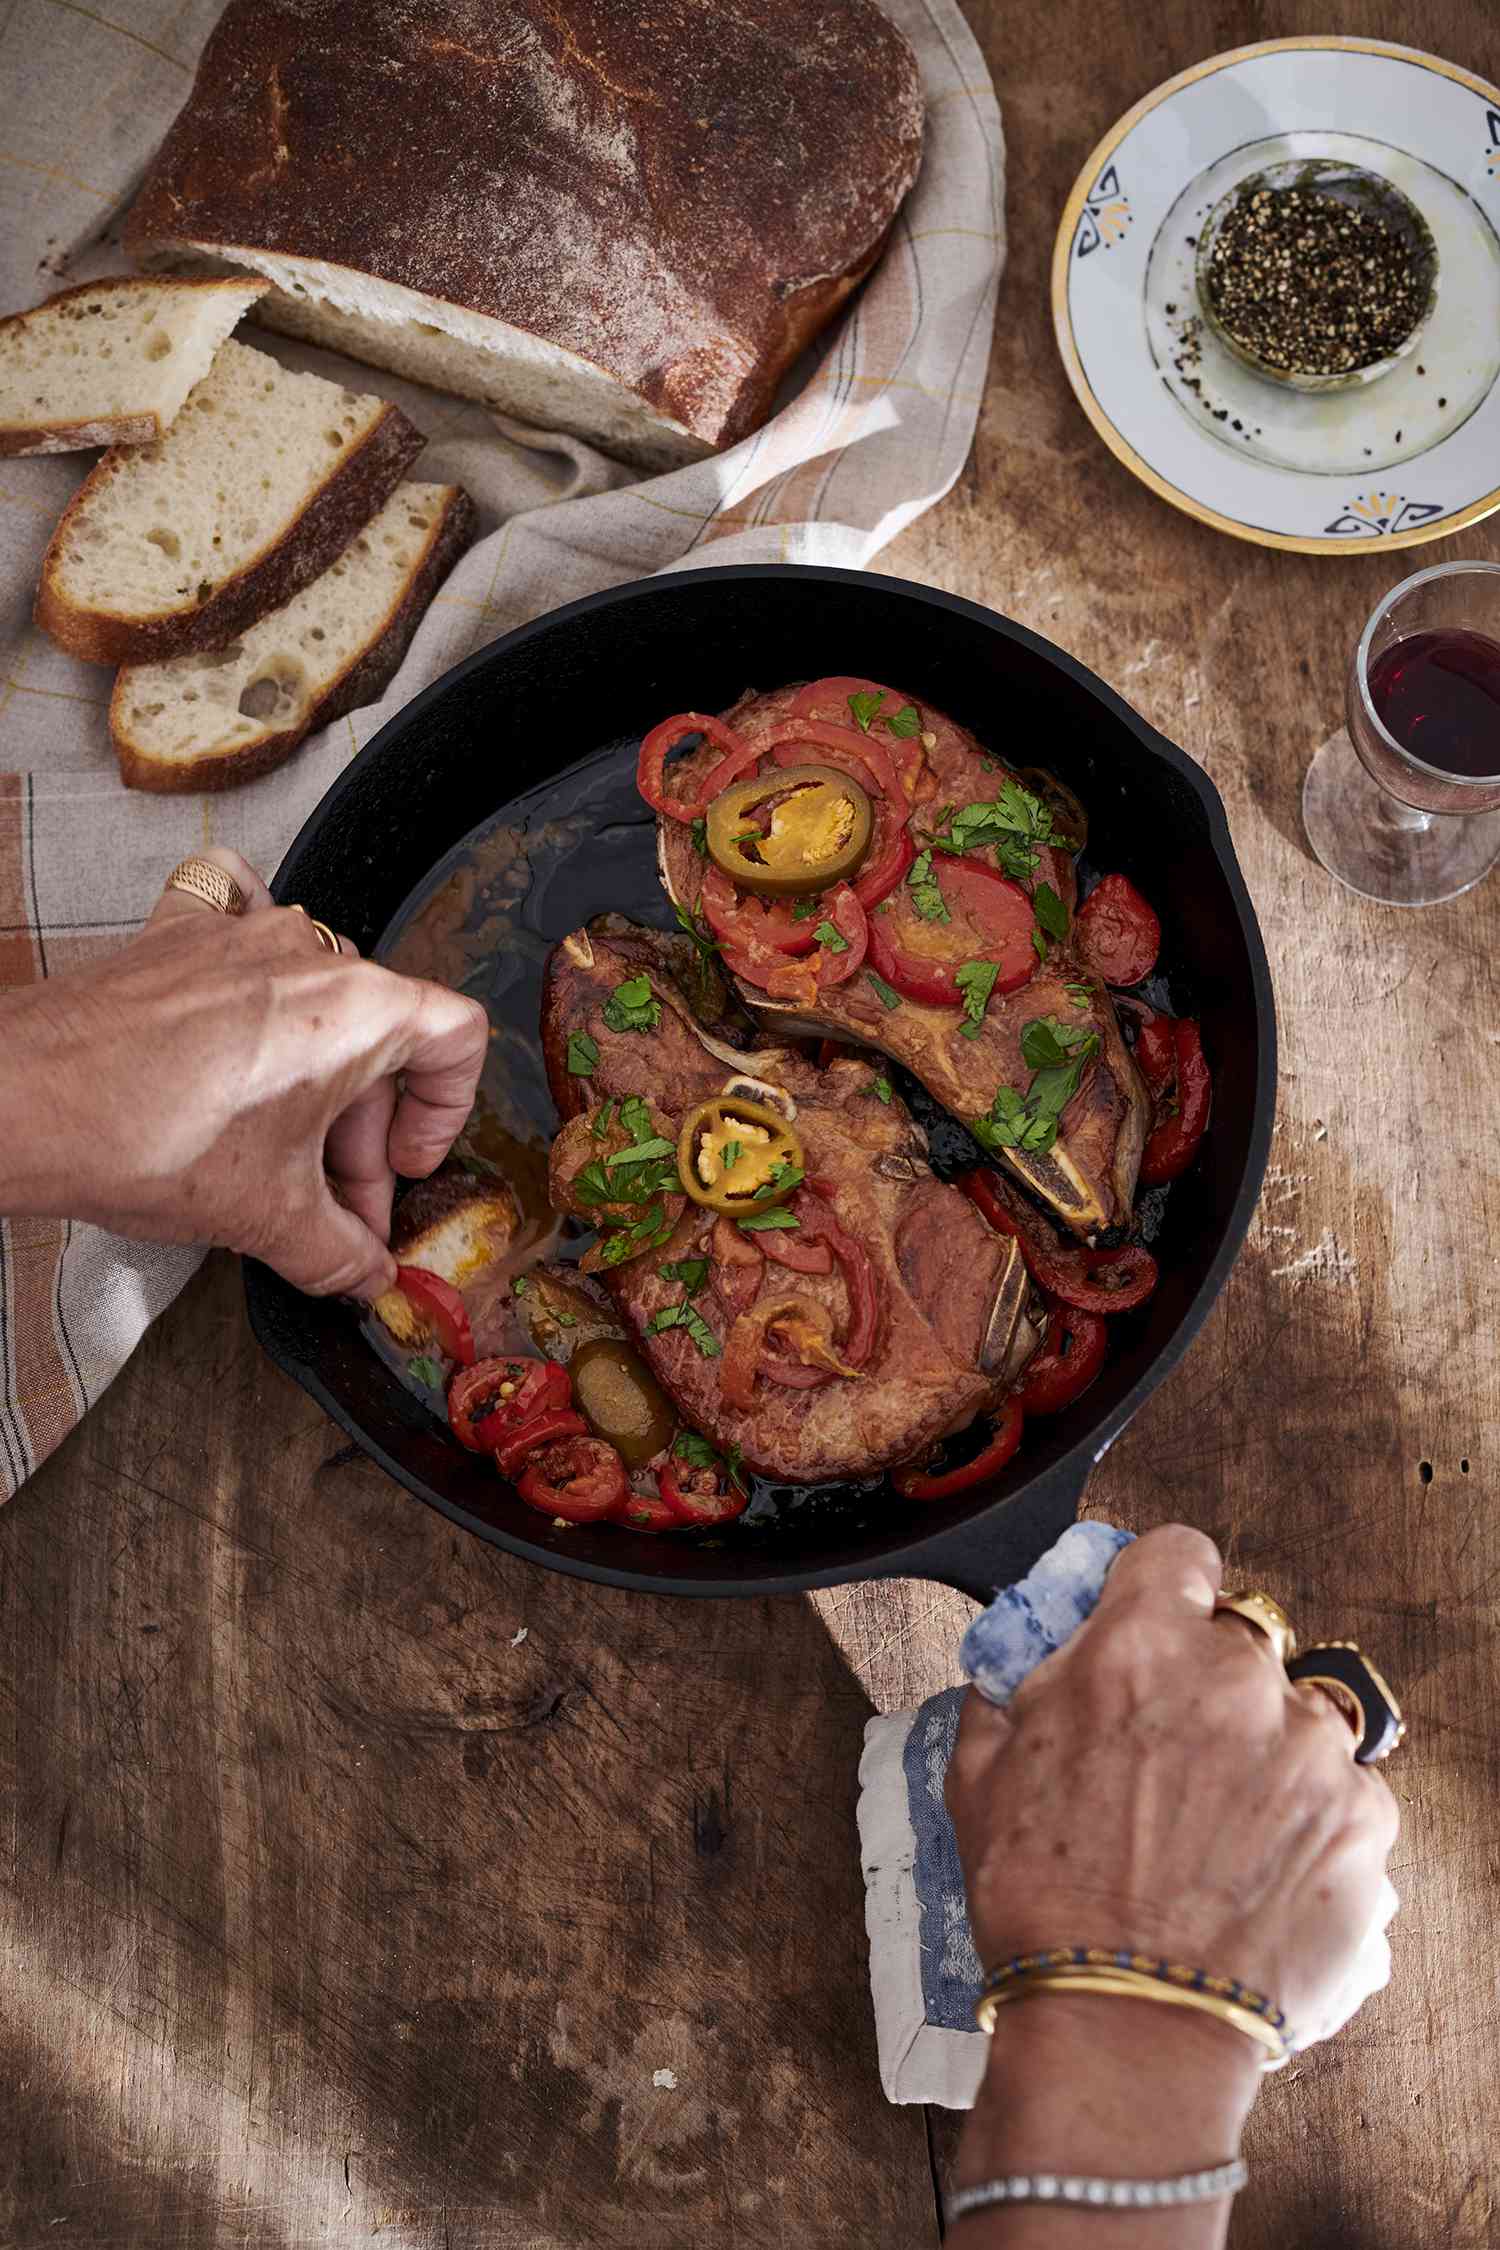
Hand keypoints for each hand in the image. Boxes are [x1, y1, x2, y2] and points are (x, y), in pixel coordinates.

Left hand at [0, 848, 488, 1299]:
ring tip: (278, 1144)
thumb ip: (339, 1254)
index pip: (457, 1040)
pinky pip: (239, 921)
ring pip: (315, 998)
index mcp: (361, 1009)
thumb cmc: (148, 1135)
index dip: (446, 1114)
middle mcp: (310, 955)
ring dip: (313, 1074)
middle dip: (365, 1131)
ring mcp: (242, 933)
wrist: (26, 1101)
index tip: (402, 1166)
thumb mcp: (268, 1218)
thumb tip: (366, 1276)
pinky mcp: (178, 934)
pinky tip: (238, 998)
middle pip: (380, 1036)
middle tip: (335, 1203)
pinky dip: (251, 963)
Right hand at [947, 1523, 1399, 2044]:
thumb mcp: (980, 1779)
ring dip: (1266, 1753)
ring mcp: (1312, 1748)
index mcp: (1139, 1647)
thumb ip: (1007, 1699)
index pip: (1176, 1553)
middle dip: (1209, 1686)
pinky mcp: (1364, 1820)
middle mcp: (1236, 1678)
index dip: (1162, 1587)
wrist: (1128, 2027)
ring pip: (1298, 1716)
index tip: (1159, 1618)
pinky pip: (1344, 1791)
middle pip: (1240, 1640)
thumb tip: (1008, 1679)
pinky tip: (1260, 1874)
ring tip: (1219, 1834)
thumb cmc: (1048, 1908)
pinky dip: (1310, 1821)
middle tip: (1174, 1759)